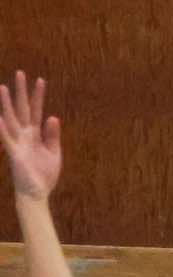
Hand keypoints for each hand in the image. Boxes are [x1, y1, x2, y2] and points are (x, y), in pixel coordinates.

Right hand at [0, 74, 60, 200]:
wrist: (37, 193)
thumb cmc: (44, 174)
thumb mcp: (53, 153)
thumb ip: (53, 136)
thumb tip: (53, 117)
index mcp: (35, 134)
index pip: (36, 110)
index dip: (38, 96)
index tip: (40, 80)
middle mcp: (25, 134)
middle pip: (22, 109)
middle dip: (21, 92)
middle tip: (20, 73)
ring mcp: (18, 142)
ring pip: (11, 119)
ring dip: (7, 104)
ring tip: (3, 87)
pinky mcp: (14, 154)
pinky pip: (7, 140)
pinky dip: (2, 129)